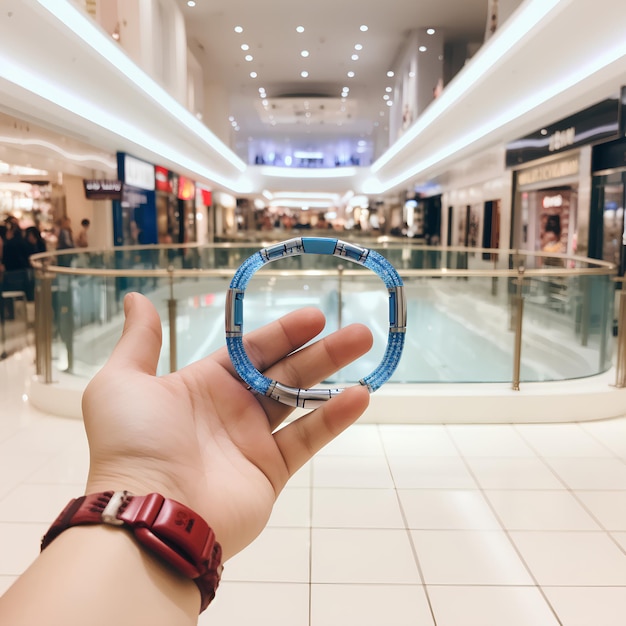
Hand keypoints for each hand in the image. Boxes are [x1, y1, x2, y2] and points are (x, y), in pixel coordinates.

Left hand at [81, 292, 371, 558]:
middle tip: (357, 332)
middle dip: (321, 350)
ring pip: (302, 399)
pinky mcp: (272, 470)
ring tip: (366, 347)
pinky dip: (334, 418)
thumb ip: (140, 342)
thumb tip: (138, 299)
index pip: (251, 350)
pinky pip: (307, 438)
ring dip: (334, 373)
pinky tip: (359, 395)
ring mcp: (254, 440)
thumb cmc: (133, 445)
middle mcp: (232, 409)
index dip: (283, 332)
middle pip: (284, 371)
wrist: (149, 513)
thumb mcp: (122, 383)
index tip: (314, 316)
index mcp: (203, 384)